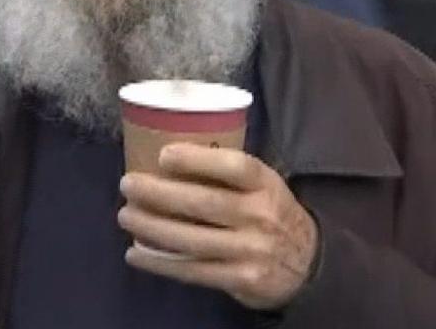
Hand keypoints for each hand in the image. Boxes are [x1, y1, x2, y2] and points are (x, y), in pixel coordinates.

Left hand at [117, 143, 318, 310]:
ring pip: (193, 239)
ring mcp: (252, 250)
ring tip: (125, 215)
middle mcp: (261, 216)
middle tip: (127, 185)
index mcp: (266, 184)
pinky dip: (159, 263)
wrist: (310, 264)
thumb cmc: (270, 212)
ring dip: (152, 227)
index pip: (235, 166)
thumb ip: (227, 174)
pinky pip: (193, 271)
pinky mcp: (242, 280)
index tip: (163, 155)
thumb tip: (164, 157)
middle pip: (204, 203)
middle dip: (159, 194)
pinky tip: (136, 253)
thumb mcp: (263, 186)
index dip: (197, 159)